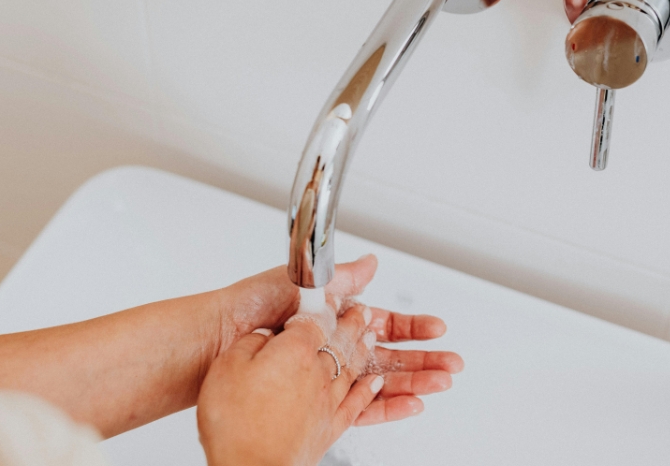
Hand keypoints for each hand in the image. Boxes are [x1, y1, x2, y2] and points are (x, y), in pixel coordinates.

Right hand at [198, 304, 379, 465]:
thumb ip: (251, 343)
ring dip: (364, 349)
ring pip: (353, 368)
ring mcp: (327, 402)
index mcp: (294, 352)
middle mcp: (317, 374)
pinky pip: (358, 403)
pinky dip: (369, 390)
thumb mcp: (228, 367)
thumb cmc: (235, 422)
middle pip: (341, 341)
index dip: (325, 306)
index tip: (330, 297)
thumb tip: (264, 334)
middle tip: (361, 311)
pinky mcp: (330, 429)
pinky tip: (376, 384)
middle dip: (353, 323)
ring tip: (371, 337)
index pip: (317, 320)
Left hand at [216, 255, 462, 425]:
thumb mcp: (303, 281)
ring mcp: (327, 374)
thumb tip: (371, 262)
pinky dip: (387, 407)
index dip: (412, 328)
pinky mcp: (317, 399)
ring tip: (440, 383)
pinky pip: (359, 408)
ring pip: (381, 382)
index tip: (436, 330)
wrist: (218, 337)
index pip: (382, 325)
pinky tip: (410, 403)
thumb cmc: (251, 306)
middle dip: (424, 360)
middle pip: (389, 356)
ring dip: (413, 382)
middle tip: (452, 364)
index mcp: (333, 319)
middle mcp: (333, 347)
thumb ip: (341, 277)